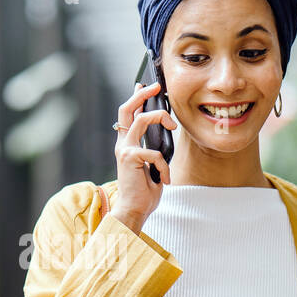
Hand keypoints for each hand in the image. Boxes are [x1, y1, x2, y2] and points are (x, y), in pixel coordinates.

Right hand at [110, 81, 175, 232]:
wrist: (134, 210)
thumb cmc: (144, 191)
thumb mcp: (152, 165)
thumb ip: (154, 149)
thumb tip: (166, 134)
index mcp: (127, 145)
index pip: (129, 115)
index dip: (136, 98)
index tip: (144, 85)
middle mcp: (123, 144)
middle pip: (127, 109)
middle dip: (141, 94)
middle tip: (155, 87)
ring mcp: (125, 150)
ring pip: (141, 119)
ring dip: (160, 117)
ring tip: (173, 127)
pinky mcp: (130, 159)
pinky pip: (154, 152)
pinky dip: (164, 165)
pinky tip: (165, 178)